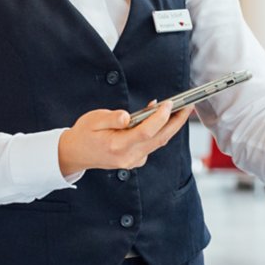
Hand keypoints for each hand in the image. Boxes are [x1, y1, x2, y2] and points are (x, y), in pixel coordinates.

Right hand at [56, 102, 192, 175]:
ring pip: (158, 142)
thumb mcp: (93, 120)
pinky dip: (159, 131)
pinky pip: (153, 145)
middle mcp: (128, 157)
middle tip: (188, 106)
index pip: (145, 132)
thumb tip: (128, 116)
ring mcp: (133, 161)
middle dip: (176, 122)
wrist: (76, 154)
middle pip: (159, 139)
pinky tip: (160, 117)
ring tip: (181, 109)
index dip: (160, 118)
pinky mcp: (136, 160)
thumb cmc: (84, 134)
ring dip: (171, 126)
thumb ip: (112, 117)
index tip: (169, 104)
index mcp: (117, 146)